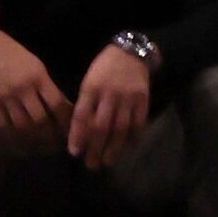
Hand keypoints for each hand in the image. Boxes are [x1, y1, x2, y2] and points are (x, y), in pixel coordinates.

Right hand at [0, 28, 69, 139]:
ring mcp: (6, 97)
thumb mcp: (37, 66)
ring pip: (22, 127)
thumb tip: (63, 109)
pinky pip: (2, 127)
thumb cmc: (16, 55)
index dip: (66, 121)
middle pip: (40, 120)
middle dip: (50, 137)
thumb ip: (48, 87)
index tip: (72, 132)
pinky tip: (19, 148)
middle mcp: (24, 88)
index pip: (57, 104)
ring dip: (33, 142)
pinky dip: (12, 140)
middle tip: (57, 147)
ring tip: (41, 150)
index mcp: (39, 77)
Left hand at [70, 38, 157, 164]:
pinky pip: (138, 123)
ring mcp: (128, 97)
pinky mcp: (143, 100)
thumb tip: (77, 132)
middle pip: (102, 126)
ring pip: (120, 128)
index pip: (82, 116)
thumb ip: (84, 103)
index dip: (77, 136)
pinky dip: (133, 138)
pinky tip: (128, 149)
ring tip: (108, 162)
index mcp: (91, 87)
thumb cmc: (104, 68)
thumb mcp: (88, 80)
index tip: (74, 152)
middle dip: (95, 148)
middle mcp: (110, 93)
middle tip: (91, 164)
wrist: (132, 52)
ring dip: (114, 148)